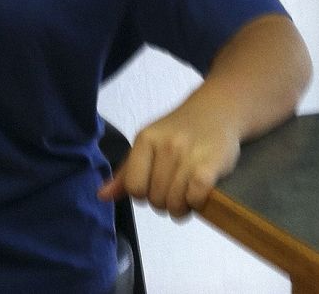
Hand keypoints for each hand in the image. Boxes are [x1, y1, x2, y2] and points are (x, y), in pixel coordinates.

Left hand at [97, 103, 239, 218]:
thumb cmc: (178, 131)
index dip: (143, 195)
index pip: (133, 187)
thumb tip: (102, 195)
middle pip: (154, 199)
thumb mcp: (148, 144)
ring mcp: (188, 154)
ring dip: (182, 207)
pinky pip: (195, 199)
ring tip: (187, 195)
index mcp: (145, 139)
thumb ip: (126, 172)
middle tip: (175, 190)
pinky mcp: (210, 165)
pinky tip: (199, 193)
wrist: (216, 110)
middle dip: (164, 203)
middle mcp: (165, 145)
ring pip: (174, 203)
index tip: (154, 187)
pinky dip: (197, 203)